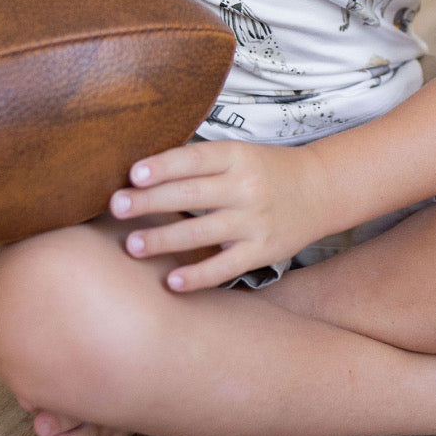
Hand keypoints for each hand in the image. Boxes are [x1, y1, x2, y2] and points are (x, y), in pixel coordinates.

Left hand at [108, 139, 326, 291]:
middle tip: (116, 206)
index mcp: (237, 156)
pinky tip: (172, 282)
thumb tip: (140, 172)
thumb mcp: (238, 154)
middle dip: (150, 201)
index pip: (195, 159)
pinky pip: (226, 266)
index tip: (133, 173)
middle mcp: (246, 187)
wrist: (320, 190)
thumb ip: (199, 162)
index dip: (164, 166)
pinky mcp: (262, 251)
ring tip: (132, 245)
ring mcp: (255, 221)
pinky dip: (199, 276)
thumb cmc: (266, 170)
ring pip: (203, 232)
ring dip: (164, 239)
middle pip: (192, 194)